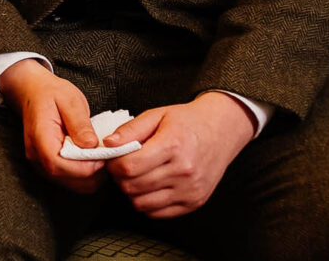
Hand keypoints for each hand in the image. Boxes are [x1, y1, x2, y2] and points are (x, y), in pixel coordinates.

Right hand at [0, 58, 106, 193]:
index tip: (104, 156)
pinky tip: (93, 159)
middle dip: (92, 173)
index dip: (85, 166)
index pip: (59, 164)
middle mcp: (37, 156)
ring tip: (102, 156)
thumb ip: (80, 123)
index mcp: (39, 138)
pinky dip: (86, 176)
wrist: (34, 93)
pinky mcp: (49, 167)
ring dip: (91, 176)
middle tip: (109, 156)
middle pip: (67, 179)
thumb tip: (92, 145)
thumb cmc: (51, 94)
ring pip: (72, 185)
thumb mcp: (69, 100)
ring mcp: (41, 164)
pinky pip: (71, 181)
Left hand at [104, 92, 254, 217]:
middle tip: (122, 165)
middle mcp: (184, 171)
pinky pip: (157, 213)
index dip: (113, 164)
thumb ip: (129, 130)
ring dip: (131, 191)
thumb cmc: (186, 122)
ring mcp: (190, 190)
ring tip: (136, 175)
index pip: (129, 167)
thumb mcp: (156, 115)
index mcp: (172, 146)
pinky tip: (149, 186)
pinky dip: (146, 202)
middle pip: (133, 186)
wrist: (221, 131)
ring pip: (142, 203)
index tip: (113, 157)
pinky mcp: (194, 202)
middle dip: (119, 177)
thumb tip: (108, 144)